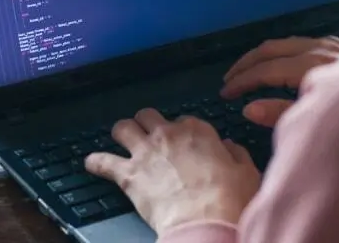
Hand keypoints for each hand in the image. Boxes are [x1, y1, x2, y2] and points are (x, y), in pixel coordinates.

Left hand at [85, 109, 260, 233]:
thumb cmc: (229, 200)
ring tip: (121, 141)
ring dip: (121, 134)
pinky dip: (95, 162)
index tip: (182, 143)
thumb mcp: (246, 172)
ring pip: (122, 127)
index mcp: (197, 131)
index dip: (181, 132)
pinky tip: (92, 163)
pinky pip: (101, 161)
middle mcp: (168, 134)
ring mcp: (145, 152)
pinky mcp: (128, 174)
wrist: (204, 223)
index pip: (183, 120)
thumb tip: (229, 147)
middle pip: (148, 116)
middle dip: (147, 125)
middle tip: (149, 137)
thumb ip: (236, 154)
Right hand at [221, 36, 338, 126]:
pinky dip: (284, 50)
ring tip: (247, 70)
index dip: (242, 81)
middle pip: (272, 48)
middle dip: (246, 63)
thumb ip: (281, 113)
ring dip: (263, 55)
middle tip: (228, 79)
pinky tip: (280, 62)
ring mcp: (333, 44)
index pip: (266, 70)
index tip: (225, 94)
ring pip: (286, 41)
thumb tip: (247, 108)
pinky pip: (303, 42)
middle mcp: (321, 49)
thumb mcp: (318, 120)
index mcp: (312, 67)